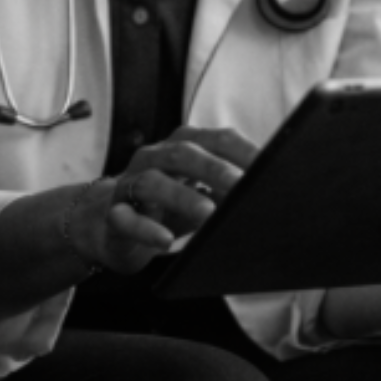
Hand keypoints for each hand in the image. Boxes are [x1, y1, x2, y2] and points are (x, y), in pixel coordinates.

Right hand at [82, 126, 257, 275]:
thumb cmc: (166, 207)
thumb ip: (227, 191)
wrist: (111, 227)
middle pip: (183, 153)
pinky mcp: (114, 214)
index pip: (216, 139)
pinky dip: (146, 228)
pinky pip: (125, 218)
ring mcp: (130, 184)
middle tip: (240, 186)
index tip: (269, 167)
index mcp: (182, 147)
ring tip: (206, 214)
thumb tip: (264, 195)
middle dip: (214, 169)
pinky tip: (166, 240)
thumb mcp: (201, 195)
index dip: (243, 151)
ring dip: (182, 196)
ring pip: (152, 181)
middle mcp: (154, 158)